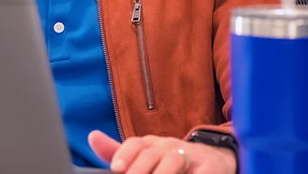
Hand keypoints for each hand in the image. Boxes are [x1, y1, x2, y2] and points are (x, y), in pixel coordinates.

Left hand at [88, 130, 235, 173]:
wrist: (215, 159)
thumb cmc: (171, 160)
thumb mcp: (145, 155)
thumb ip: (118, 151)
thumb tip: (93, 137)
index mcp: (151, 144)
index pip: (136, 144)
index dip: (124, 154)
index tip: (116, 169)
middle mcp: (168, 147)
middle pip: (152, 154)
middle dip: (140, 169)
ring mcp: (190, 156)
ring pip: (174, 162)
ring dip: (162, 173)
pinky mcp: (210, 168)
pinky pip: (200, 173)